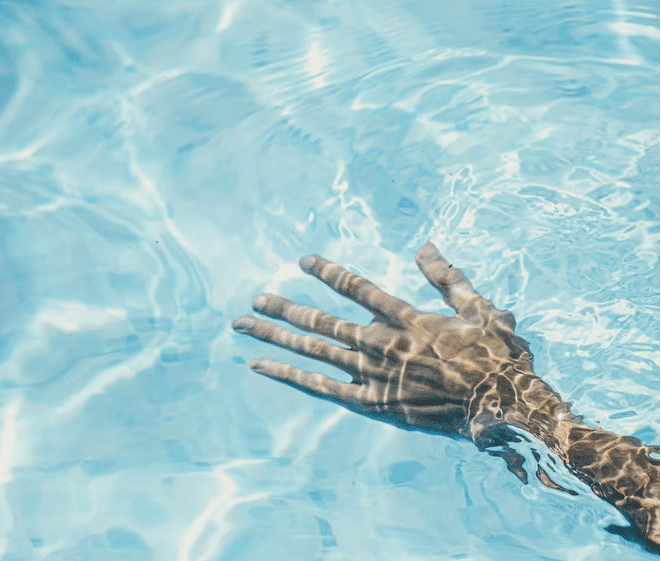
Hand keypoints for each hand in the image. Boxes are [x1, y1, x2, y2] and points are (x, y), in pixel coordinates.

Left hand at [232, 242, 565, 443]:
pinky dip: (289, 375)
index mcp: (407, 317)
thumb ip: (447, 277)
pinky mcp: (371, 403)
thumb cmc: (497, 358)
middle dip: (284, 308)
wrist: (504, 409)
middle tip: (254, 300)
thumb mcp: (480, 309)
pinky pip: (320, 388)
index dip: (328, 272)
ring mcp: (373, 374)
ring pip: (314, 350)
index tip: (302, 261)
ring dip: (276, 336)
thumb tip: (424, 246)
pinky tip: (261, 365)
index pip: (356, 288)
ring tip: (244, 325)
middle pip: (321, 321)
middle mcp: (382, 342)